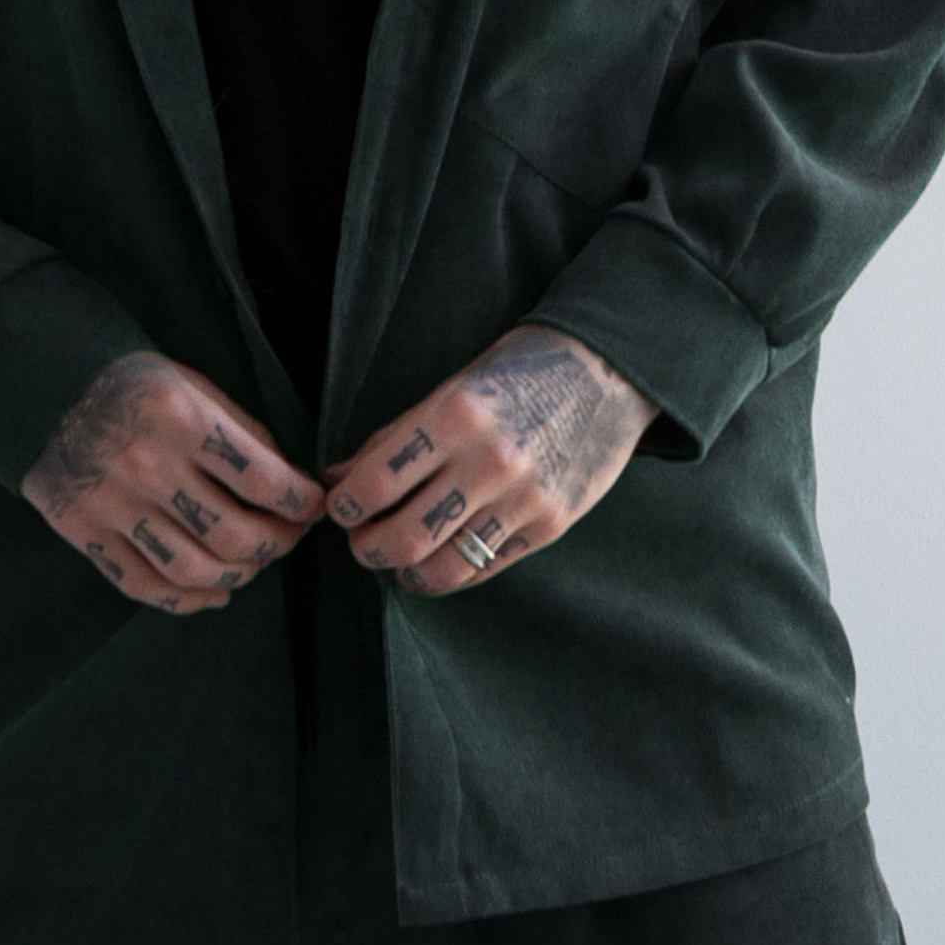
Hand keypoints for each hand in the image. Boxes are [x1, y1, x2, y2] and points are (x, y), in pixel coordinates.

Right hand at [22, 351, 318, 614]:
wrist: (50, 391)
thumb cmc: (136, 385)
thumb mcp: (194, 385)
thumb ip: (240, 432)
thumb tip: (288, 482)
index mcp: (182, 420)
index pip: (262, 480)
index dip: (300, 502)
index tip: (313, 505)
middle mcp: (149, 467)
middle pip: (234, 534)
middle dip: (277, 542)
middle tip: (287, 535)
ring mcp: (116, 506)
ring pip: (194, 570)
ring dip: (238, 575)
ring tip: (253, 563)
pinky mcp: (88, 534)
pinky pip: (145, 585)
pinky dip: (188, 600)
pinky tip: (214, 592)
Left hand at [322, 324, 658, 595]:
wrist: (606, 373)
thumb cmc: (521, 371)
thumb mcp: (456, 385)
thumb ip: (401, 433)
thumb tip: (342, 474)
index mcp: (457, 414)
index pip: (377, 481)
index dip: (345, 505)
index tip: (338, 508)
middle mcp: (489, 460)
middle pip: (404, 536)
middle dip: (367, 549)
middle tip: (360, 543)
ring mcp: (523, 498)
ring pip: (444, 565)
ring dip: (406, 572)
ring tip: (395, 563)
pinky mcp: (549, 524)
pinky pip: (485, 567)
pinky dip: (451, 573)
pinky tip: (437, 563)